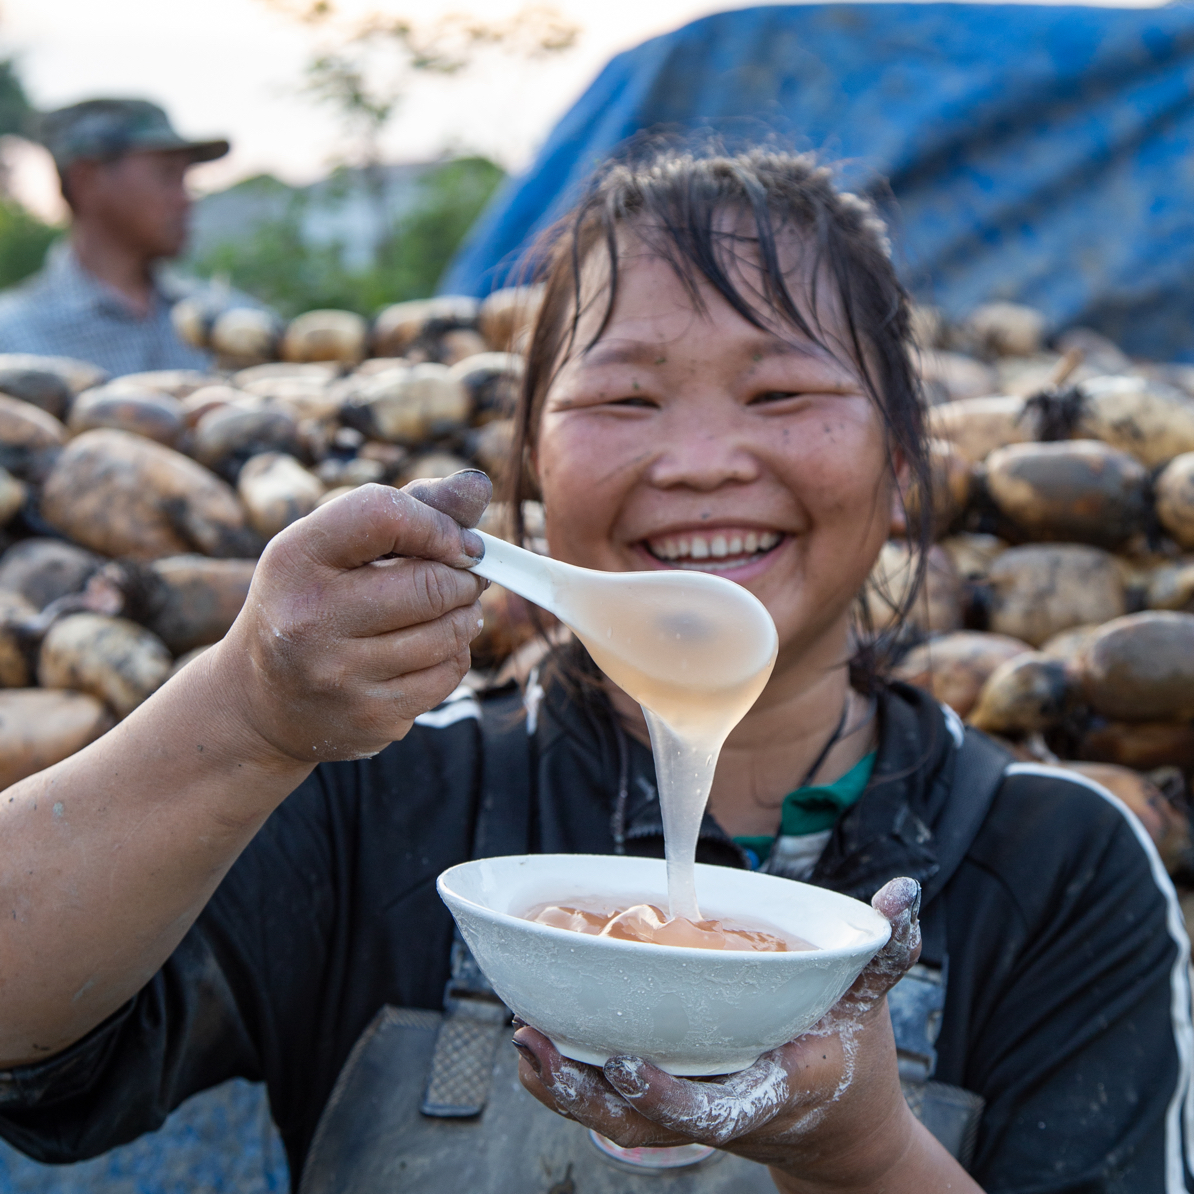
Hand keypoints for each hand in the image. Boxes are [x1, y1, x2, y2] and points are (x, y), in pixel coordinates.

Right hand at [213, 471, 490, 766]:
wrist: (263, 701)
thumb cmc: (314, 600)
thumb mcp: (335, 546)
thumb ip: (408, 508)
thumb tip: (478, 485)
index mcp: (294, 559)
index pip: (383, 515)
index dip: (437, 523)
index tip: (457, 540)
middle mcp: (309, 619)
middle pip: (430, 583)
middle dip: (463, 576)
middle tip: (464, 574)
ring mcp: (339, 676)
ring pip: (449, 632)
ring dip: (466, 614)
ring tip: (451, 607)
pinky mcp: (371, 718)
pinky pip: (449, 674)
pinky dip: (455, 653)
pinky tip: (432, 647)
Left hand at [513, 877, 931, 1191]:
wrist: (843, 1134)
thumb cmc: (850, 1057)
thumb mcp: (869, 1004)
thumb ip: (883, 949)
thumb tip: (905, 889)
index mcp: (774, 1088)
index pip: (719, 1107)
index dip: (668, 1095)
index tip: (623, 1062)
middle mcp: (725, 1114)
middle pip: (645, 1124)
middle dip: (585, 1093)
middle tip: (532, 1042)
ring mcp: (695, 1119)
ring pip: (618, 1123)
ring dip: (564, 1089)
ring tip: (521, 1041)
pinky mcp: (675, 1110)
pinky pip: (614, 1111)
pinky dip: (572, 1084)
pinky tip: (537, 1045)